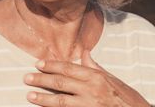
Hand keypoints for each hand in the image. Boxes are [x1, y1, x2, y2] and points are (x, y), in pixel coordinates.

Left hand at [24, 50, 150, 106]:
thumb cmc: (127, 98)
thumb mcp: (112, 79)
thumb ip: (95, 67)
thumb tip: (84, 53)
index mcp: (96, 77)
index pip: (68, 68)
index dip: (51, 65)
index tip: (37, 64)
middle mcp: (92, 90)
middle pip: (61, 83)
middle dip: (41, 80)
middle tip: (26, 78)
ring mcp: (90, 106)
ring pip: (61, 101)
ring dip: (43, 99)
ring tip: (30, 96)